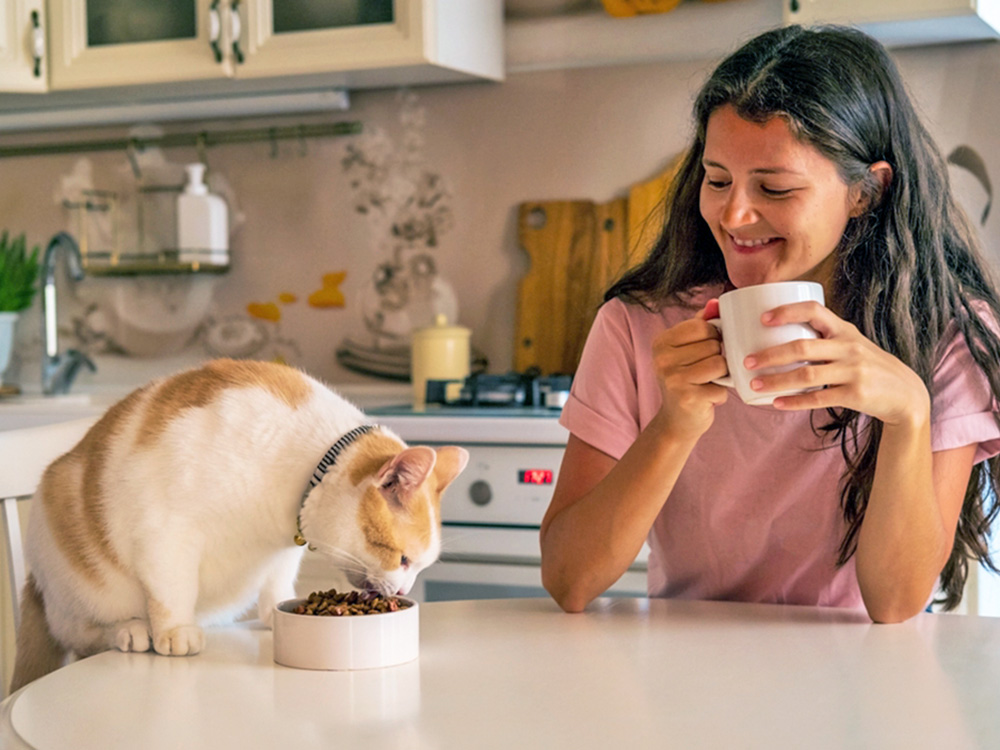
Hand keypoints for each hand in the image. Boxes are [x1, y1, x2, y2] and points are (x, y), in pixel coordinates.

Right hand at [650, 299, 729, 440]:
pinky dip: (721, 394)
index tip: (707, 351)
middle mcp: (662, 359)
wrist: (676, 421)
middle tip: (707, 372)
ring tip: (710, 382)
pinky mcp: (687, 398)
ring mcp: (673, 379)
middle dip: (718, 358)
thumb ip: (700, 324)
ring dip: (722, 376)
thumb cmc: (687, 380)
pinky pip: (721, 387)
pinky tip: (708, 398)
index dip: (714, 337)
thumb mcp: (688, 350)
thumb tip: (715, 302)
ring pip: (720, 364)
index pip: (703, 325)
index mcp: (661, 342)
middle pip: (713, 345)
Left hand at [744, 301, 929, 426]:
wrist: (906, 394)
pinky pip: (818, 398)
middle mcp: (849, 347)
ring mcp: (854, 371)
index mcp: (844, 330)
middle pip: (802, 347)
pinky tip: (776, 403)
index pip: (814, 310)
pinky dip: (795, 401)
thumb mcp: (850, 345)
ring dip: (776, 380)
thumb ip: (822, 339)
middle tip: (746, 361)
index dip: (787, 311)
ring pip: (806, 375)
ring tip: (754, 384)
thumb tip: (776, 337)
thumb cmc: (867, 366)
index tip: (762, 318)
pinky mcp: (856, 395)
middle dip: (770, 354)